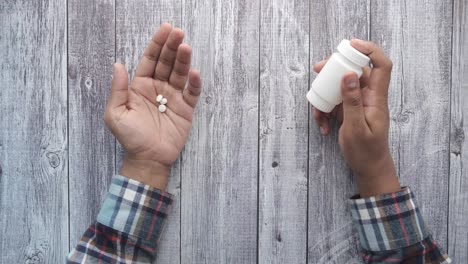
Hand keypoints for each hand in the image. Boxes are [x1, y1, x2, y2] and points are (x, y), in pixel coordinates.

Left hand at [104, 23, 201, 188]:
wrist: (148, 159)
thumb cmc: (130, 137)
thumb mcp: (116, 114)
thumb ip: (118, 89)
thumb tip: (118, 64)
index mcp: (141, 86)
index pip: (150, 60)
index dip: (157, 44)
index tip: (165, 29)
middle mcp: (158, 88)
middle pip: (166, 62)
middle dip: (172, 46)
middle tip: (178, 32)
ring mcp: (173, 98)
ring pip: (180, 74)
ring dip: (183, 60)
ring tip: (186, 47)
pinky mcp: (186, 109)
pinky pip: (192, 93)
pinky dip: (194, 83)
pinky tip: (194, 73)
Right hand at [312, 39, 399, 196]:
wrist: (368, 169)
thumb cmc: (366, 152)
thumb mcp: (356, 128)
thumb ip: (352, 101)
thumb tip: (349, 75)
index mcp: (376, 99)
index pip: (381, 65)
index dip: (369, 50)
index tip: (350, 45)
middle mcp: (368, 97)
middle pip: (355, 72)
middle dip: (335, 70)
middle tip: (318, 70)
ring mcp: (358, 104)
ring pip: (341, 88)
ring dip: (325, 97)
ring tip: (318, 114)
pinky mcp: (349, 112)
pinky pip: (335, 103)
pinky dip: (325, 112)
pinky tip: (322, 126)